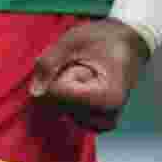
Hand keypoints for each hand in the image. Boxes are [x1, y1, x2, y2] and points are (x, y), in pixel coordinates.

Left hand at [29, 17, 148, 131]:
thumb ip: (49, 62)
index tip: (75, 62)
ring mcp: (104, 122)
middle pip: (62, 106)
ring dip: (64, 92)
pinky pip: (72, 116)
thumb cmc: (102, 38)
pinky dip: (69, 101)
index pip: (63, 96)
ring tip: (82, 72)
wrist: (127, 41)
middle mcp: (108, 116)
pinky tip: (80, 85)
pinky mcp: (99, 123)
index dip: (56, 76)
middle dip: (61, 83)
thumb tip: (34, 93)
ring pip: (64, 112)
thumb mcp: (72, 41)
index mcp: (108, 97)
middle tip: (80, 65)